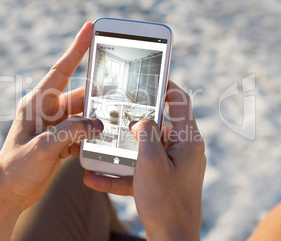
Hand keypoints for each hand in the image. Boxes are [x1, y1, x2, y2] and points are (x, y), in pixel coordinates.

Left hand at [0, 21, 102, 240]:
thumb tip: (98, 124)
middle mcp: (46, 111)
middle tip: (121, 90)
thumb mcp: (43, 147)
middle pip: (79, 95)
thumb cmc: (16, 168)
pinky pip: (81, 132)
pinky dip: (91, 136)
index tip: (89, 29)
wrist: (8, 193)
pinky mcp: (59, 140)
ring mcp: (54, 126)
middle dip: (98, 94)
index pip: (61, 70)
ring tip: (115, 120)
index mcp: (37, 103)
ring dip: (96, 119)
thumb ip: (71, 132)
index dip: (76, 49)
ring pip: (83, 115)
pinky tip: (101, 142)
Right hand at [84, 81, 205, 239]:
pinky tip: (94, 177)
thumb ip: (146, 132)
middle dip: (134, 119)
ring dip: (122, 150)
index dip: (166, 86)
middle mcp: (182, 151)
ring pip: (144, 149)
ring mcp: (172, 167)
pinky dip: (120, 173)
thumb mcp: (151, 162)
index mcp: (187, 140)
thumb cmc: (166, 202)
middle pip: (158, 125)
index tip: (148, 78)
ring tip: (99, 144)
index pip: (180, 101)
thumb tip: (141, 120)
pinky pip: (139, 172)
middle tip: (114, 110)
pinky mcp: (162, 182)